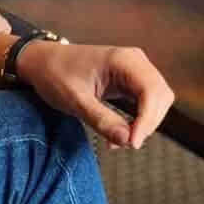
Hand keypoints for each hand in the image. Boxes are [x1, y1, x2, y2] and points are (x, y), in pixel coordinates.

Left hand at [14, 41, 174, 149]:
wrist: (42, 62)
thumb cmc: (55, 74)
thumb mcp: (75, 101)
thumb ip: (101, 120)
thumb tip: (126, 140)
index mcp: (123, 60)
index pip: (151, 91)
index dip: (148, 119)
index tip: (133, 143)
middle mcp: (135, 61)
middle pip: (160, 96)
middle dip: (148, 123)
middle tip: (126, 144)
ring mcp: (135, 69)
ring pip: (157, 100)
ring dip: (145, 123)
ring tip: (120, 139)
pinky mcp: (130, 79)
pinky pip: (146, 101)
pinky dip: (139, 119)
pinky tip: (121, 132)